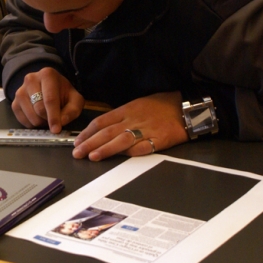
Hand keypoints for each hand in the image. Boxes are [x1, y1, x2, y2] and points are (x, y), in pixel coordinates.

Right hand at [12, 67, 84, 133]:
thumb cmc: (62, 93)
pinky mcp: (14, 102)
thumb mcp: (75, 99)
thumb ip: (72, 110)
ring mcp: (20, 91)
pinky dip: (31, 124)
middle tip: (54, 120)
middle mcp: (30, 79)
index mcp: (47, 75)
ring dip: (40, 122)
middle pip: (38, 108)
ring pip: (30, 115)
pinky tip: (38, 118)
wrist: (49, 87)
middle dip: (48, 119)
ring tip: (47, 117)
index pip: (50, 99)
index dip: (53, 116)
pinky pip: (22, 119)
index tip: (56, 129)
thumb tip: (62, 121)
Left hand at [72, 91, 187, 160]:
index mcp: (126, 110)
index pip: (101, 121)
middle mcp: (133, 119)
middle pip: (107, 132)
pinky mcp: (159, 139)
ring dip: (105, 149)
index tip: (77, 142)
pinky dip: (132, 152)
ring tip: (92, 156)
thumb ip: (120, 117)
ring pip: (121, 140)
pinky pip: (143, 147)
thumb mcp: (136, 105)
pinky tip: (121, 157)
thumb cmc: (161, 105)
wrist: (185, 107)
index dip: (87, 133)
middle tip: (77, 152)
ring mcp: (146, 130)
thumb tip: (101, 128)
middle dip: (90, 143)